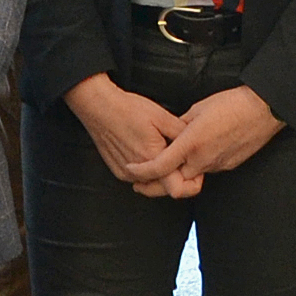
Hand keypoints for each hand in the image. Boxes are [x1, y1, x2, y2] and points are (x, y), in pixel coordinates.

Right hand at [65, 74, 188, 195]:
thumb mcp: (162, 116)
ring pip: (152, 184)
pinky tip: (145, 150)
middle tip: (177, 156)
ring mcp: (127, 174)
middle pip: (166, 188)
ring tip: (160, 150)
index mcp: (153, 158)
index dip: (190, 182)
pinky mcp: (118, 172)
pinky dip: (146, 170)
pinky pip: (139, 178)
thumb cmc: (128, 109)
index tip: (194, 170)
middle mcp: (139, 172)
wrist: (99, 107)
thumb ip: (182, 133)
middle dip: (175, 175)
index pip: (178, 188)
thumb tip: (196, 143)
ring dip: (160, 173)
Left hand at [127, 85, 284, 194]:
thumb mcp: (197, 109)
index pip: (160, 166)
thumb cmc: (231, 104)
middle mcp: (203, 159)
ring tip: (171, 162)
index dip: (142, 172)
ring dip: (180, 174)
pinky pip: (207, 171)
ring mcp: (217, 165)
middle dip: (158, 184)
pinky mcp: (229, 166)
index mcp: (191, 144)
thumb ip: (179, 125)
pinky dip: (197, 167)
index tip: (132, 171)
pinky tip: (197, 154)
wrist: (263, 110)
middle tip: (144, 180)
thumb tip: (169, 133)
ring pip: (191, 178)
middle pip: (174, 183)